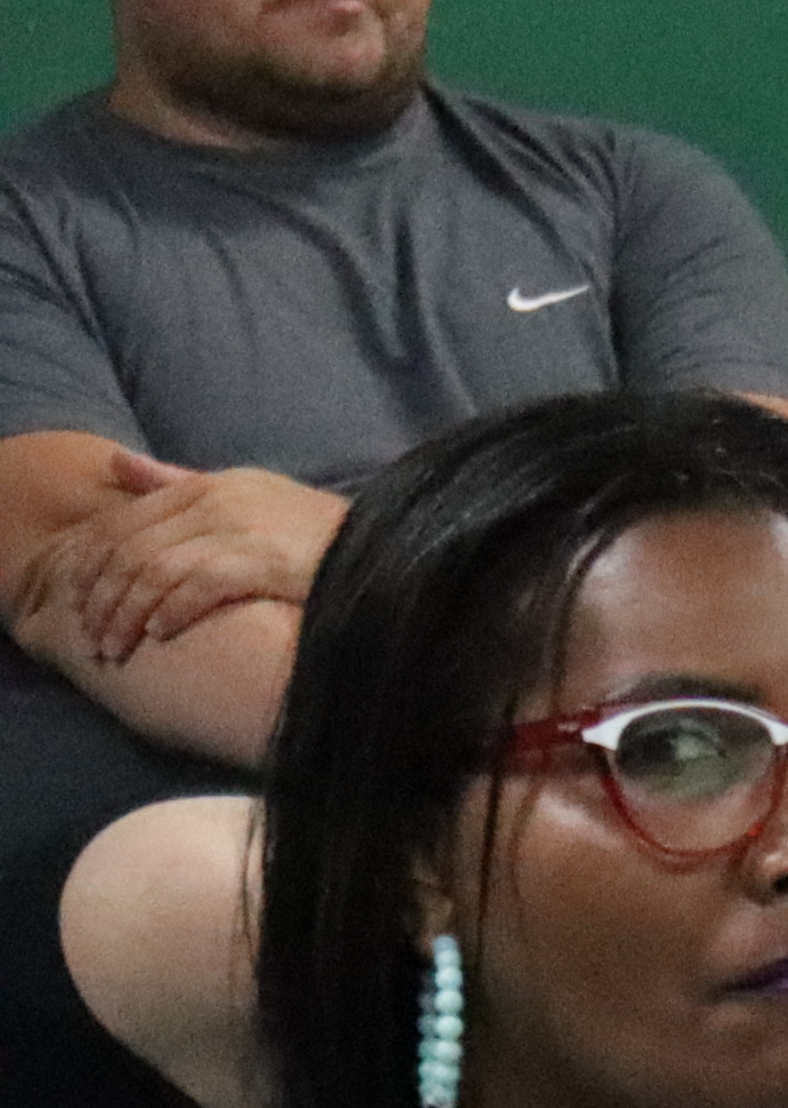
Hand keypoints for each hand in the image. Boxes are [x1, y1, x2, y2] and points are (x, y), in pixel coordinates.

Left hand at [33, 455, 341, 664]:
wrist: (387, 547)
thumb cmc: (311, 532)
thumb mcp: (243, 494)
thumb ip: (175, 480)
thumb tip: (112, 461)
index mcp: (209, 484)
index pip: (123, 522)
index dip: (90, 565)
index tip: (79, 604)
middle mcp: (220, 499)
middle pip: (131, 549)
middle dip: (103, 598)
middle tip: (93, 638)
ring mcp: (244, 528)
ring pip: (155, 570)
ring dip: (127, 613)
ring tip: (117, 646)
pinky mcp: (267, 559)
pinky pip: (199, 585)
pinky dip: (172, 610)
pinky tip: (161, 633)